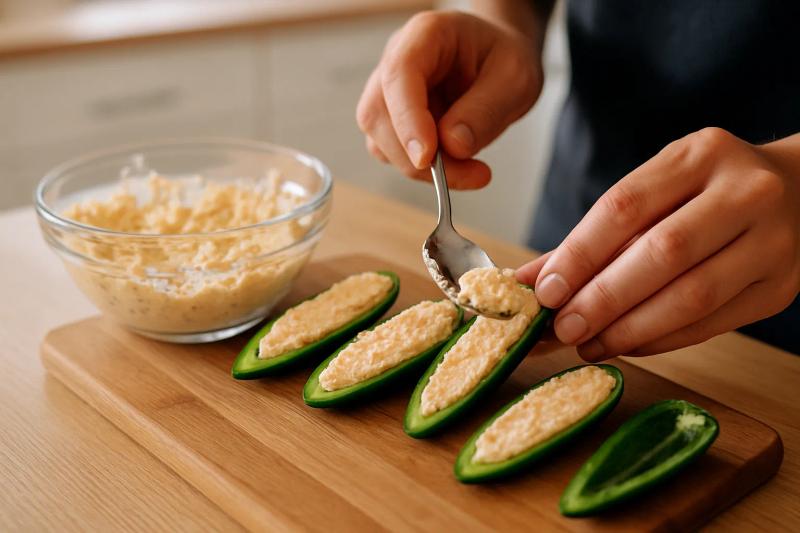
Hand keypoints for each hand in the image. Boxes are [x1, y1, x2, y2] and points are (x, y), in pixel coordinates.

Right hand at [356, 10, 543, 188]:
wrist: (497, 61)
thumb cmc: (504, 58)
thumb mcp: (515, 79)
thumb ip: (486, 110)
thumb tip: (452, 146)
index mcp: (425, 35)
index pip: (399, 74)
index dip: (407, 118)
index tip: (427, 158)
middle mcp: (396, 60)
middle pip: (379, 114)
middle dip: (418, 157)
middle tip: (471, 173)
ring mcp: (388, 92)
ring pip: (380, 140)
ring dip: (421, 169)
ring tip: (472, 170)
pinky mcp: (392, 121)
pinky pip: (392, 154)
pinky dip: (423, 171)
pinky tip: (457, 166)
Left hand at [517, 127, 799, 358]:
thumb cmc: (707, 191)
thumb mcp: (655, 189)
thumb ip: (593, 235)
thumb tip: (526, 281)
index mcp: (700, 155)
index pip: (625, 206)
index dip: (579, 253)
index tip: (544, 290)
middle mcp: (743, 192)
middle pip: (661, 252)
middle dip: (603, 297)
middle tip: (563, 328)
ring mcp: (771, 241)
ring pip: (692, 295)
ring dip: (630, 328)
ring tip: (588, 343)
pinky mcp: (781, 287)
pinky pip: (712, 323)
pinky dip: (661, 339)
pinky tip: (626, 345)